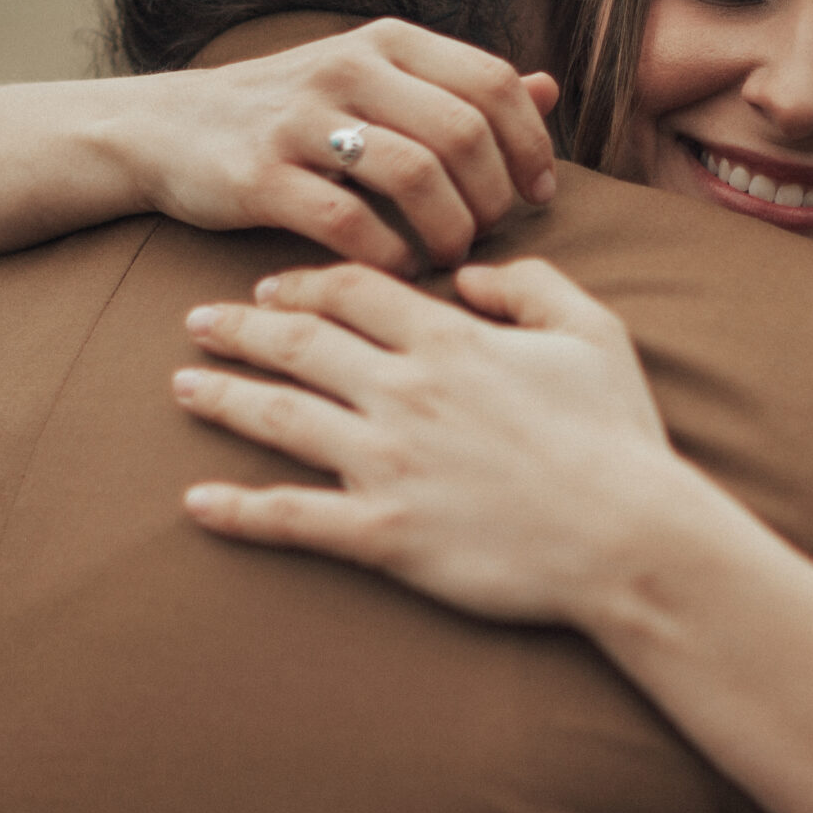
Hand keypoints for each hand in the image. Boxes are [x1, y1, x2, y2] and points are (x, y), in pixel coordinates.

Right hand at [129, 21, 559, 275]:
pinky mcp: (262, 176)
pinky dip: (391, 259)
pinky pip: (352, 224)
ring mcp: (301, 120)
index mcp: (387, 41)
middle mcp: (348, 67)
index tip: (537, 194)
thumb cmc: (290, 115)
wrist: (166, 129)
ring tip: (448, 256)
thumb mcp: (375, 80)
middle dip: (493, 197)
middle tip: (487, 235)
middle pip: (464, 133)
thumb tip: (551, 88)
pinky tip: (398, 272)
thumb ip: (458, 86)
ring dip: (449, 232)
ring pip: (417, 177)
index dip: (531, 144)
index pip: (493, 83)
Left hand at [172, 260, 708, 625]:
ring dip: (223, 398)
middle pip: (297, 343)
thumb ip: (530, 285)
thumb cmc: (620, 438)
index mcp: (449, 340)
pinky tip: (198, 503)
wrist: (632, 538)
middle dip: (239, 327)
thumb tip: (470, 273)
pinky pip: (292, 518)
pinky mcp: (384, 534)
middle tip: (197, 320)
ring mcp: (387, 464)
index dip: (303, 283)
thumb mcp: (593, 334)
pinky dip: (239, 511)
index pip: (350, 291)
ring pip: (279, 418)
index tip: (272, 288)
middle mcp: (404, 393)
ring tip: (181, 386)